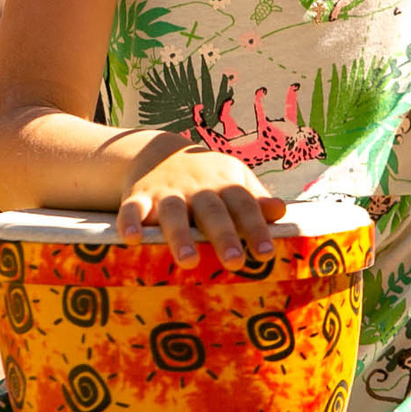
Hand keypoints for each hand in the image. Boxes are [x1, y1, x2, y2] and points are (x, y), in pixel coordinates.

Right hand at [118, 148, 285, 266]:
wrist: (157, 150)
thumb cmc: (206, 176)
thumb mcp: (232, 179)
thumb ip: (254, 198)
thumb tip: (281, 211)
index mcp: (223, 184)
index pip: (243, 205)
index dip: (255, 227)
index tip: (266, 253)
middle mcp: (196, 188)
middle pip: (211, 211)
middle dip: (222, 235)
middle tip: (234, 262)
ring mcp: (166, 192)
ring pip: (173, 212)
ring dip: (180, 235)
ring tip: (188, 262)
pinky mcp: (138, 196)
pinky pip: (132, 208)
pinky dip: (130, 222)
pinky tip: (132, 239)